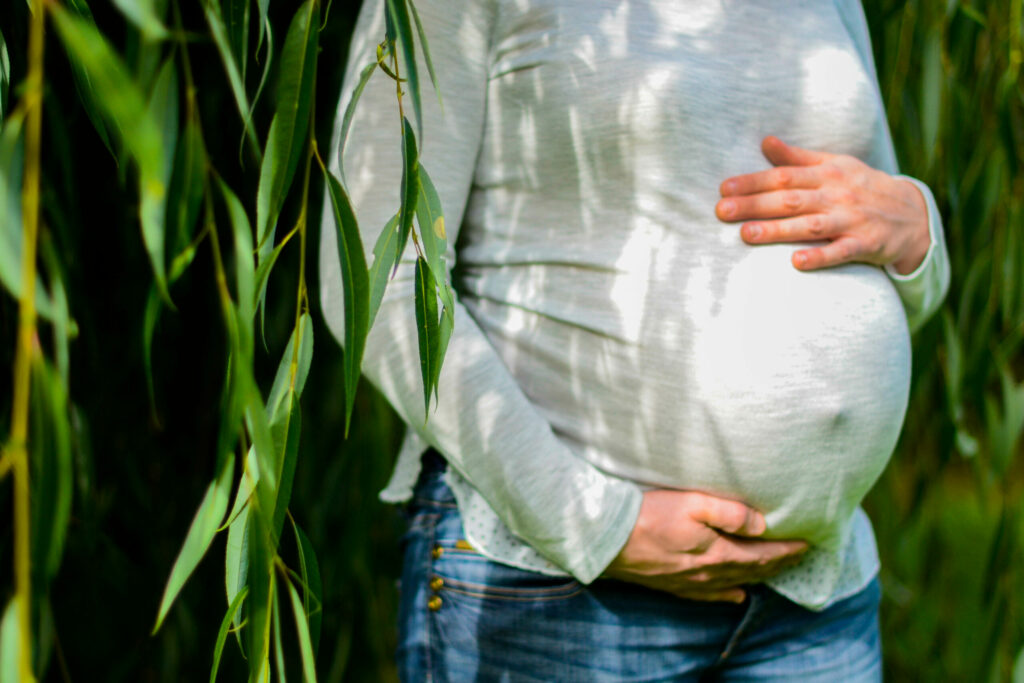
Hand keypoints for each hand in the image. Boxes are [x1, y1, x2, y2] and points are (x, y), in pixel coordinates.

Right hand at [603, 489, 807, 602]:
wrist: (607, 538)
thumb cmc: (649, 514)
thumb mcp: (692, 503)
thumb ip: (729, 513)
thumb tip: (761, 524)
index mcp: (717, 553)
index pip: (762, 554)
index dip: (786, 550)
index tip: (807, 545)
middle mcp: (708, 573)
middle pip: (752, 571)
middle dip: (778, 564)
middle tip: (800, 557)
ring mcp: (690, 582)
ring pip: (734, 583)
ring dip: (758, 577)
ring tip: (776, 572)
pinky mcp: (673, 585)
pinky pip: (709, 595)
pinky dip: (728, 595)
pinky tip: (736, 596)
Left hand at [716, 136, 931, 274]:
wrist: (914, 214)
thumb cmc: (863, 188)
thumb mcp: (836, 166)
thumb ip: (798, 158)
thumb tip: (765, 142)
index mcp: (828, 174)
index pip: (784, 176)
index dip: (753, 182)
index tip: (724, 188)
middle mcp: (837, 194)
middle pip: (791, 199)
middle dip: (755, 205)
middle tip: (722, 212)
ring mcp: (852, 220)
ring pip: (810, 225)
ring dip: (778, 230)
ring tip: (746, 234)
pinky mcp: (866, 244)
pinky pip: (841, 252)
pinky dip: (819, 257)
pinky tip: (796, 263)